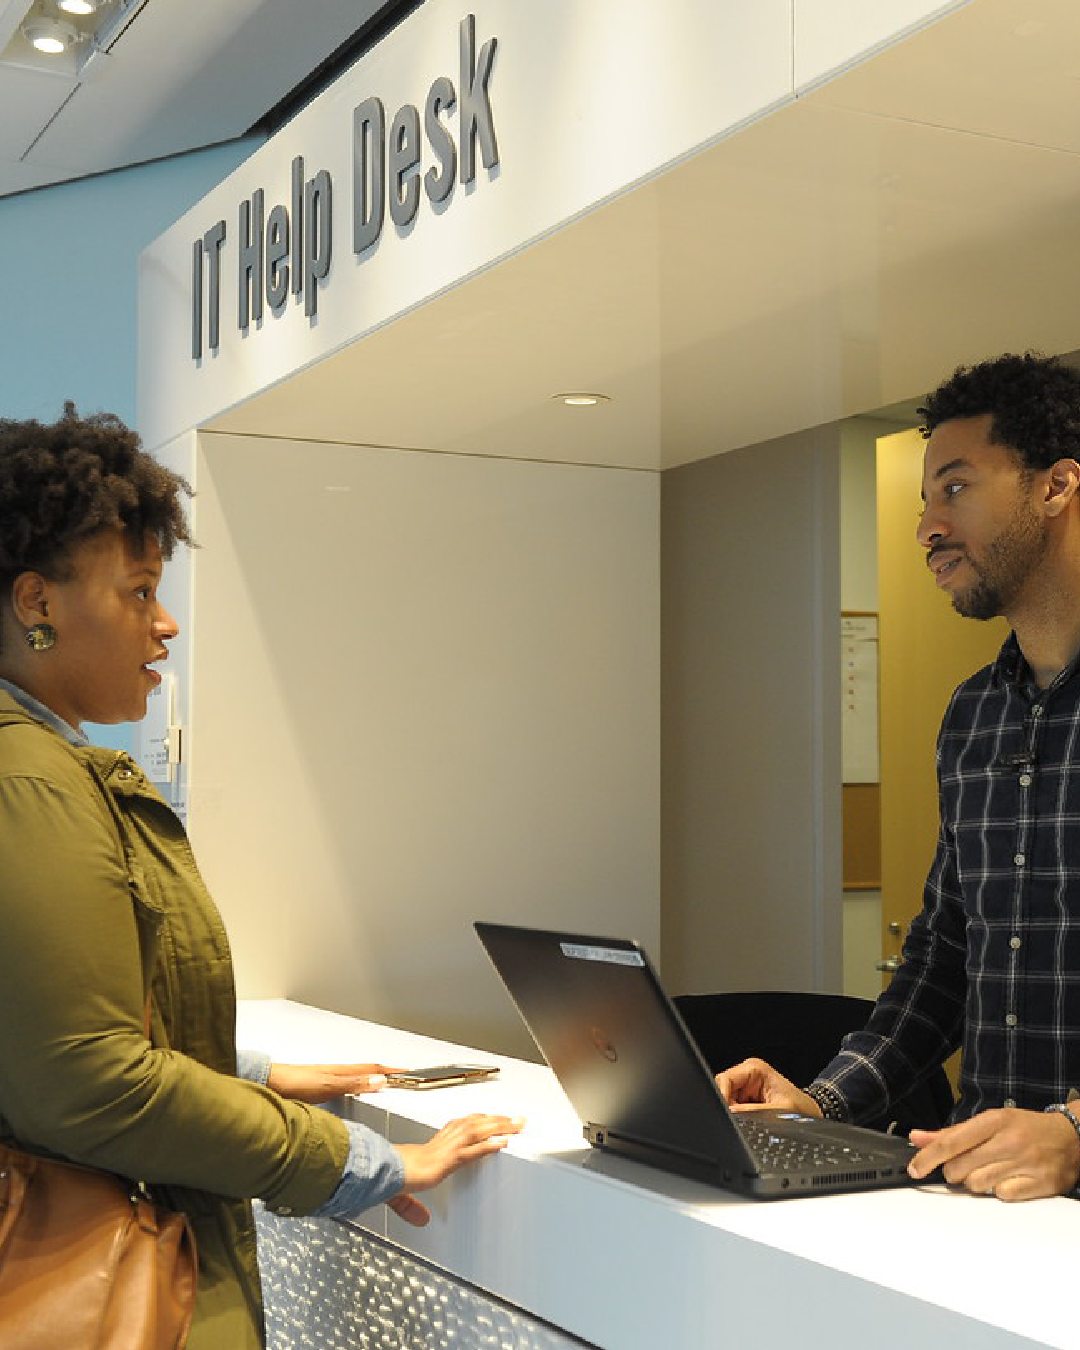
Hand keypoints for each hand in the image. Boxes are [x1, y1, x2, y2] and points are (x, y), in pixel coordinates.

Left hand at [267, 1062, 399, 1102]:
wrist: (271, 1084)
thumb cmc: (295, 1082)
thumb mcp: (329, 1085)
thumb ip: (354, 1084)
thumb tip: (379, 1081)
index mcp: (344, 1071)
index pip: (374, 1069)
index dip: (393, 1071)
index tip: (409, 1072)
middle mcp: (338, 1072)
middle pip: (369, 1071)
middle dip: (387, 1073)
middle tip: (402, 1077)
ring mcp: (330, 1078)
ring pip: (358, 1077)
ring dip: (373, 1079)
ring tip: (384, 1083)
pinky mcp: (321, 1087)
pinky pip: (347, 1084)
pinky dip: (358, 1086)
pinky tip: (354, 1093)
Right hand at [389, 1113, 523, 1227]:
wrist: (383, 1175)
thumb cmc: (387, 1178)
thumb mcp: (401, 1194)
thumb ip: (412, 1208)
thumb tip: (421, 1220)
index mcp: (433, 1146)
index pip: (460, 1126)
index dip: (477, 1121)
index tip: (490, 1118)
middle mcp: (442, 1142)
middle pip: (474, 1124)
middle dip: (496, 1120)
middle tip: (515, 1118)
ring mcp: (447, 1148)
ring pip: (478, 1131)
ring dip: (500, 1126)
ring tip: (516, 1125)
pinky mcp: (449, 1158)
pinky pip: (475, 1149)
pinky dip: (491, 1144)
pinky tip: (504, 1142)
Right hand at [715, 1057, 821, 1116]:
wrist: (810, 1113)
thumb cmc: (801, 1108)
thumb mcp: (777, 1112)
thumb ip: (752, 1112)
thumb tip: (731, 1113)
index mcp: (755, 1068)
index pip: (725, 1079)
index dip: (721, 1096)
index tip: (725, 1113)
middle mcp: (748, 1073)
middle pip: (723, 1088)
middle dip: (728, 1105)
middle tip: (740, 1118)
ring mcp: (747, 1084)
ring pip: (726, 1098)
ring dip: (734, 1111)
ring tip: (751, 1118)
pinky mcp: (747, 1095)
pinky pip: (733, 1105)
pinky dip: (738, 1114)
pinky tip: (750, 1118)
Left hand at [908, 1107, 1079, 1199]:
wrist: (1070, 1137)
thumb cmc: (1025, 1128)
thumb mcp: (989, 1121)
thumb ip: (952, 1132)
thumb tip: (918, 1138)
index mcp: (994, 1121)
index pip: (950, 1142)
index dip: (927, 1158)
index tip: (915, 1169)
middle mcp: (1009, 1141)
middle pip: (960, 1167)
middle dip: (952, 1172)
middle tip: (961, 1167)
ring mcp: (1025, 1163)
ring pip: (977, 1184)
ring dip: (973, 1182)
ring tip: (985, 1171)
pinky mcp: (1040, 1184)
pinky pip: (1002, 1196)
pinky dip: (997, 1191)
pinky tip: (1004, 1180)